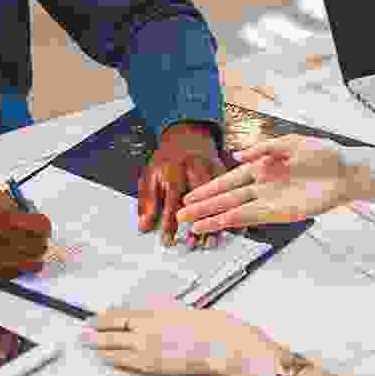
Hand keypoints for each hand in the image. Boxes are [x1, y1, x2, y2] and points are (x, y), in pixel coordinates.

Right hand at [0, 189, 51, 280]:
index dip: (43, 227)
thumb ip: (12, 204)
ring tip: (25, 252)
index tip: (41, 228)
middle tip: (35, 240)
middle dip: (39, 242)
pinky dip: (20, 267)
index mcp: (2, 214)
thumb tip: (31, 214)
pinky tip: (12, 259)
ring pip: (33, 261)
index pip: (41, 225)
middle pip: (40, 244)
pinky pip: (18, 272)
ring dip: (33, 257)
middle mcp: (1, 234)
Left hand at [79, 293, 284, 375]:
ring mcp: (149, 349)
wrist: (221, 343)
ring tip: (89, 346)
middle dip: (96, 333)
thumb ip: (162, 314)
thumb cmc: (207, 326)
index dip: (104, 318)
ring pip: (117, 348)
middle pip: (114, 331)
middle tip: (83, 333)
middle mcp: (147, 330)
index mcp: (154, 313)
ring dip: (101, 347)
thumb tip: (149, 316)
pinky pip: (129, 363)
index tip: (93, 319)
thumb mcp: (180, 311)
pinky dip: (116, 361)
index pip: (121, 315)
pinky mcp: (154, 365)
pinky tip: (109, 360)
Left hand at [138, 124, 225, 247]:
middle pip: (198, 196)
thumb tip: (144, 225)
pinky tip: (230, 225)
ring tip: (212, 239)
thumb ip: (147, 201)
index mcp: (173, 168)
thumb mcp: (150, 176)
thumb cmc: (167, 159)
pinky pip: (229, 190)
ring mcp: (210, 166)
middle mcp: (193, 166)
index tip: (168, 239)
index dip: (170, 221)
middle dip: (196, 220)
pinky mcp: (223, 169)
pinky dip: (231, 208)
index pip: (171, 198)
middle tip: (194, 242)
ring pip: (216, 195)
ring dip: (215, 218)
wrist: (186, 133)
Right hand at [176, 134, 359, 233]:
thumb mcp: (290, 143)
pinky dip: (233, 222)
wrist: (346, 172)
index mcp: (262, 167)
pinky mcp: (281, 213)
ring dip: (212, 218)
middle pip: (225, 198)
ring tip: (192, 225)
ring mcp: (269, 201)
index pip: (228, 179)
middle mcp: (261, 186)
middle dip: (203, 206)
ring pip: (234, 211)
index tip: (190, 195)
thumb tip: (238, 157)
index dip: (209, 188)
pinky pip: (252, 218)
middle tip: (181, 215)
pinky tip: (218, 225)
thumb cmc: (323, 155)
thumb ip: (263, 149)